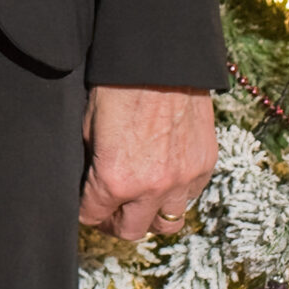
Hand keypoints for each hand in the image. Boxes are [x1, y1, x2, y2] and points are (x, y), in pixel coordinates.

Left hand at [80, 84, 216, 239]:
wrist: (161, 57)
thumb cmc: (117, 82)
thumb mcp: (87, 123)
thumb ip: (89, 161)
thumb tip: (87, 180)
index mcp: (116, 179)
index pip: (92, 217)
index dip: (84, 210)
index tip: (84, 204)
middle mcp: (151, 188)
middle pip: (130, 231)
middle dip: (113, 221)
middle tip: (108, 207)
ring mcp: (182, 179)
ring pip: (167, 223)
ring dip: (149, 214)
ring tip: (139, 197)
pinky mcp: (204, 165)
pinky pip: (190, 197)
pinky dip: (176, 194)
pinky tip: (164, 175)